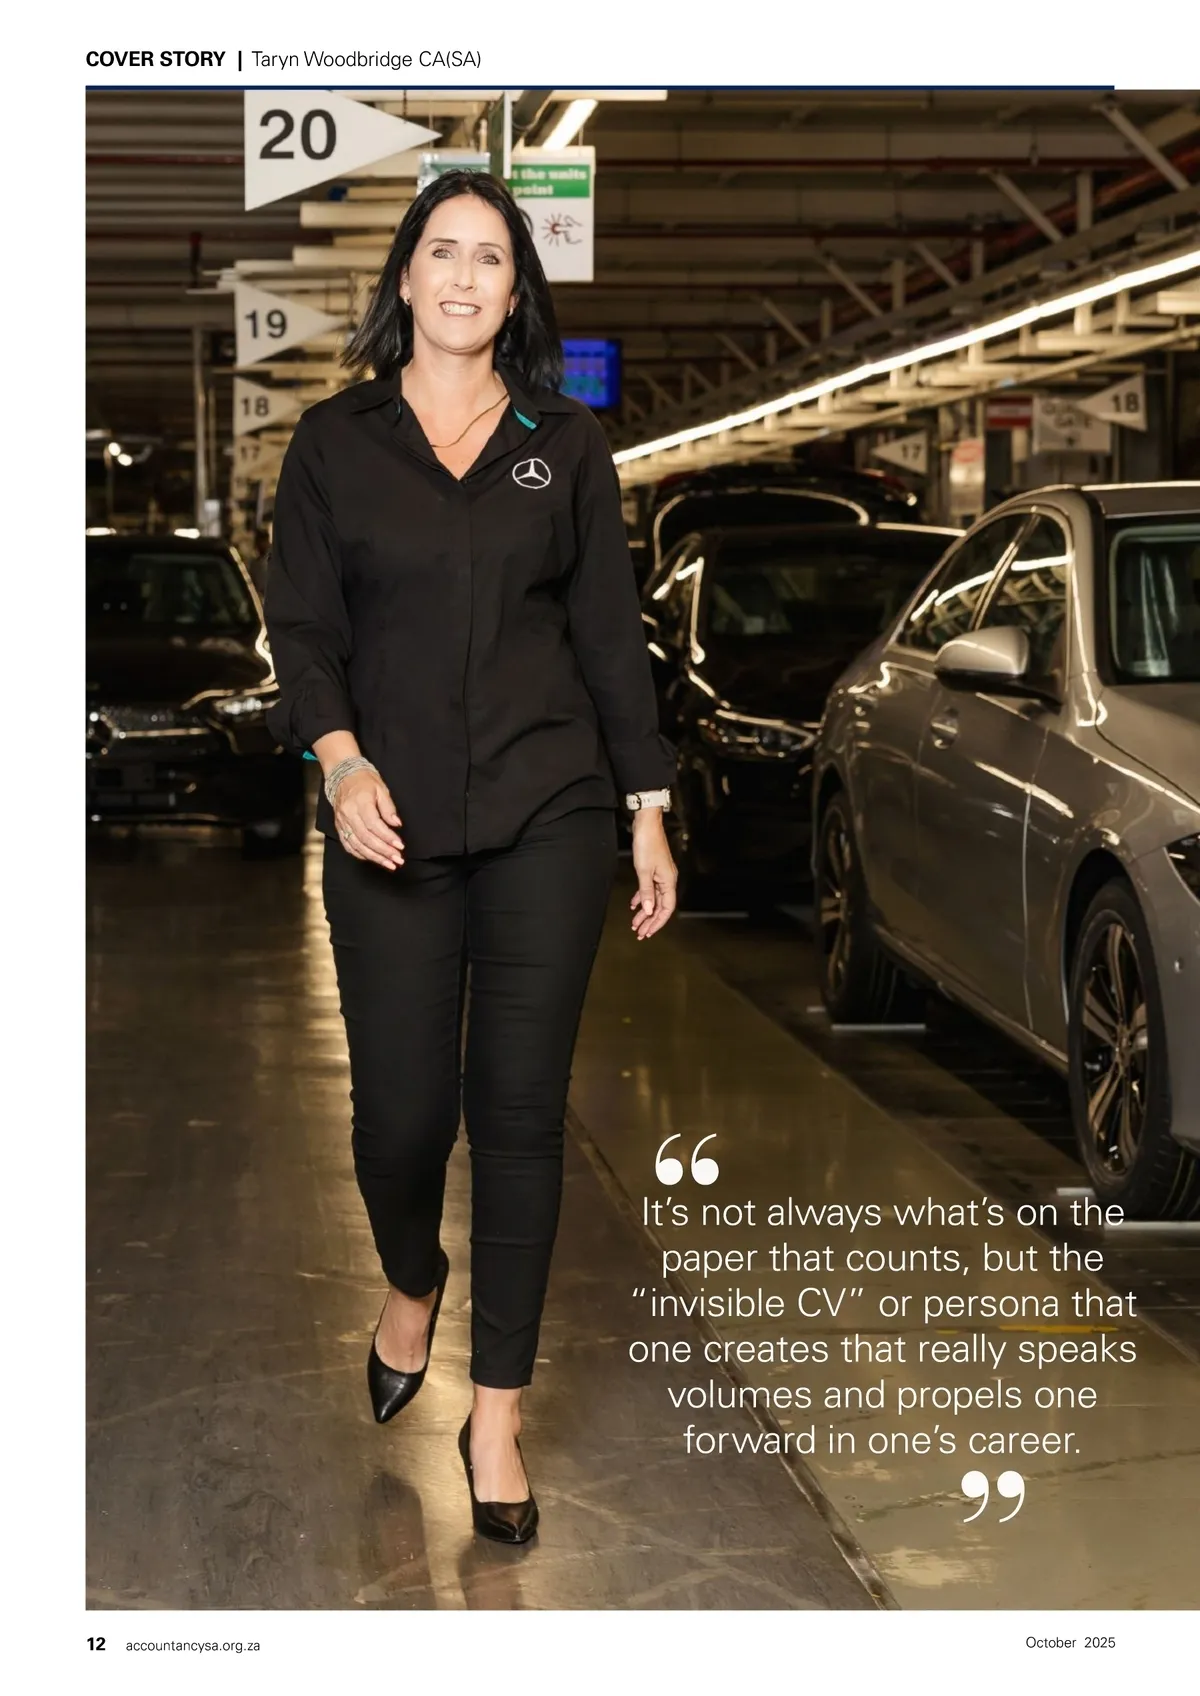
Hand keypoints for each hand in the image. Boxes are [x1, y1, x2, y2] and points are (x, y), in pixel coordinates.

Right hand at [333, 769, 404, 869]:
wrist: (343, 777)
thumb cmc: (364, 781)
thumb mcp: (381, 789)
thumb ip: (389, 808)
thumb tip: (396, 824)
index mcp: (360, 803)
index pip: (374, 825)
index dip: (388, 837)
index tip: (400, 846)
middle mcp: (349, 815)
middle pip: (366, 838)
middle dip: (383, 851)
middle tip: (398, 860)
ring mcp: (342, 823)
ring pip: (357, 845)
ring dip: (374, 857)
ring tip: (389, 864)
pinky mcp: (340, 828)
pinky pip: (349, 845)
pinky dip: (361, 854)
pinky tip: (373, 859)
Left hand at [629, 809, 676, 939]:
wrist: (647, 825)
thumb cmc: (647, 844)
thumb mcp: (643, 871)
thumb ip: (646, 892)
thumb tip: (648, 910)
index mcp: (668, 882)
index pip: (666, 908)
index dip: (657, 922)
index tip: (647, 932)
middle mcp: (667, 880)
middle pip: (660, 906)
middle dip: (649, 921)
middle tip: (639, 932)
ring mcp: (661, 875)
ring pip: (654, 899)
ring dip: (644, 912)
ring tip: (635, 923)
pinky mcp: (654, 870)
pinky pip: (649, 889)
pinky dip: (642, 898)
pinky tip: (634, 905)